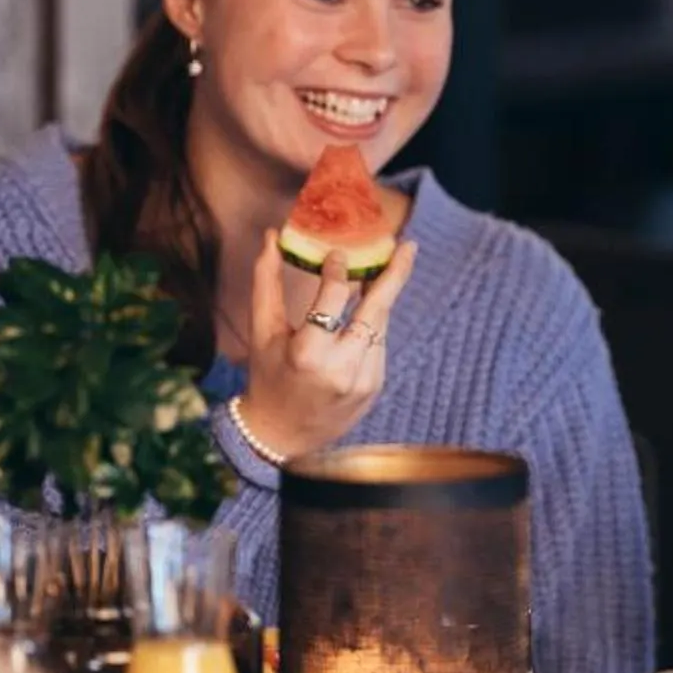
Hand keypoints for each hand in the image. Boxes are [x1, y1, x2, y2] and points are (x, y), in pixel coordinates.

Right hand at [235, 232, 416, 461]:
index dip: (338, 272)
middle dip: (396, 275)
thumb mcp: (262, 333)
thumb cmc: (267, 378)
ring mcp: (364, 381)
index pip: (332, 300)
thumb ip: (266, 282)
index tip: (339, 254)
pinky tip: (362, 317)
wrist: (282, 435)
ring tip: (385, 270)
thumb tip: (271, 237)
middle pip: (377, 310)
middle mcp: (342, 369)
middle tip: (410, 246)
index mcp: (308, 355)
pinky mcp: (375, 388)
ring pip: (380, 325)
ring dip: (381, 298)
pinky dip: (371, 326)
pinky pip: (378, 345)